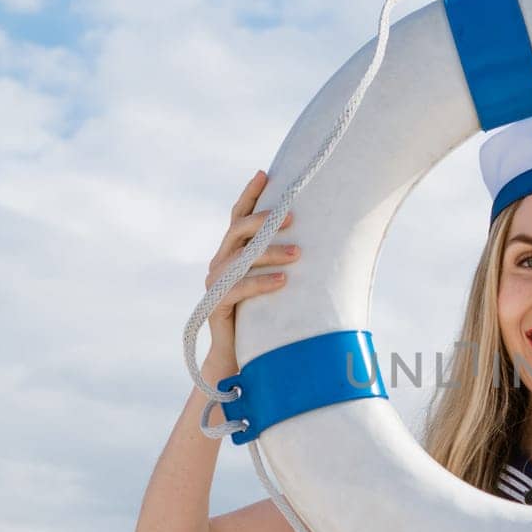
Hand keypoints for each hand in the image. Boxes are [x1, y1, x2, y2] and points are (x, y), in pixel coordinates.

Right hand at [205, 170, 299, 369]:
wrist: (238, 357)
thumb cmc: (262, 316)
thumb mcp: (272, 281)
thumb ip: (281, 260)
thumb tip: (316, 239)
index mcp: (230, 253)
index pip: (238, 217)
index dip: (249, 195)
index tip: (264, 173)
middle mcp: (219, 263)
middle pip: (238, 231)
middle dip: (264, 221)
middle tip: (293, 216)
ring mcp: (215, 284)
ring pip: (242, 258)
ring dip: (271, 253)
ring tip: (298, 253)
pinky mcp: (216, 305)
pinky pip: (239, 289)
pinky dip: (262, 282)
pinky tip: (283, 281)